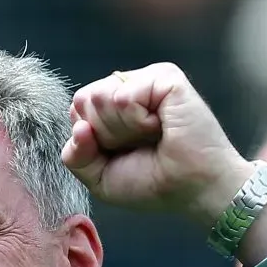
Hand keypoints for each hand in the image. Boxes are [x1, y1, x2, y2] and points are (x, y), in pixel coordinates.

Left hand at [61, 63, 252, 227]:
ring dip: (123, 130)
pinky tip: (162, 126)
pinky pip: (124, 95)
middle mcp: (128, 88)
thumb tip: (79, 127)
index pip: (76, 110)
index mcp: (111, 108)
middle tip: (139, 145)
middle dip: (105, 135)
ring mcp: (146, 80)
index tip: (121, 153)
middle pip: (84, 101)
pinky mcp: (165, 77)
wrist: (192, 189)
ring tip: (153, 135)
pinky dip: (138, 121)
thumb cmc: (153, 183)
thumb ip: (75, 156)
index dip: (91, 140)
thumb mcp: (100, 178)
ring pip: (100, 97)